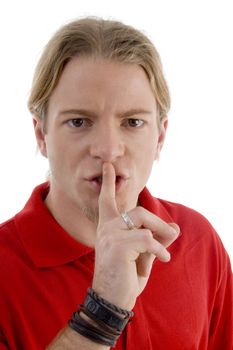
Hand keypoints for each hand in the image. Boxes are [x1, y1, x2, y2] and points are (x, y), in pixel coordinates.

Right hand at [92, 162, 178, 310]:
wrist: (112, 300)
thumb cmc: (125, 277)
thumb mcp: (144, 255)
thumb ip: (156, 239)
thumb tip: (174, 227)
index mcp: (108, 228)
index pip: (107, 200)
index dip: (109, 182)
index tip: (109, 166)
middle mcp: (106, 228)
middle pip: (139, 211)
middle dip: (158, 222)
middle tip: (170, 234)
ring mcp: (110, 235)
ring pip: (143, 220)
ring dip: (159, 235)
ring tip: (164, 252)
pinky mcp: (118, 245)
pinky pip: (147, 238)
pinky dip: (159, 249)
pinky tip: (163, 259)